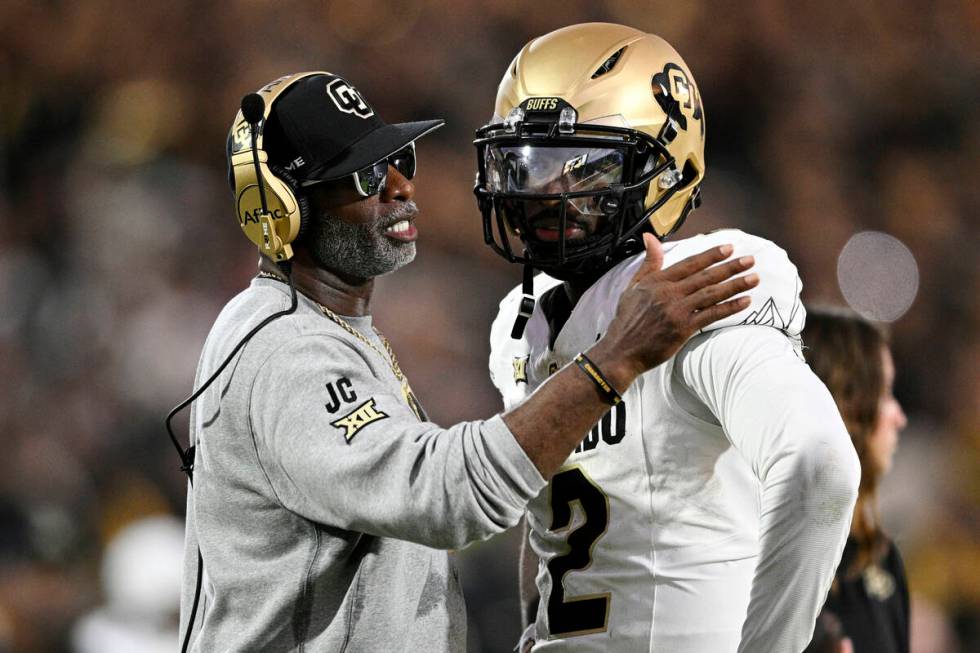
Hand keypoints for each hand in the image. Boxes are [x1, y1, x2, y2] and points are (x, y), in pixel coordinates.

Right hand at [591, 233, 757, 386]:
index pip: (689, 264)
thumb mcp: (632, 287)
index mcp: (657, 281)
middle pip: (705, 277)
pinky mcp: (683, 329)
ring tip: (754, 278)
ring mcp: (677, 311)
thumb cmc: (626, 320)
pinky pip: (711, 315)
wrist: (621, 350)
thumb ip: (648, 263)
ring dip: (736, 285)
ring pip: (712, 294)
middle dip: (730, 267)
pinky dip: (730, 307)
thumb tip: (649, 237)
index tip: (729, 248)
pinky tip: (745, 301)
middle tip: (750, 260)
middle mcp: (669, 293)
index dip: (711, 255)